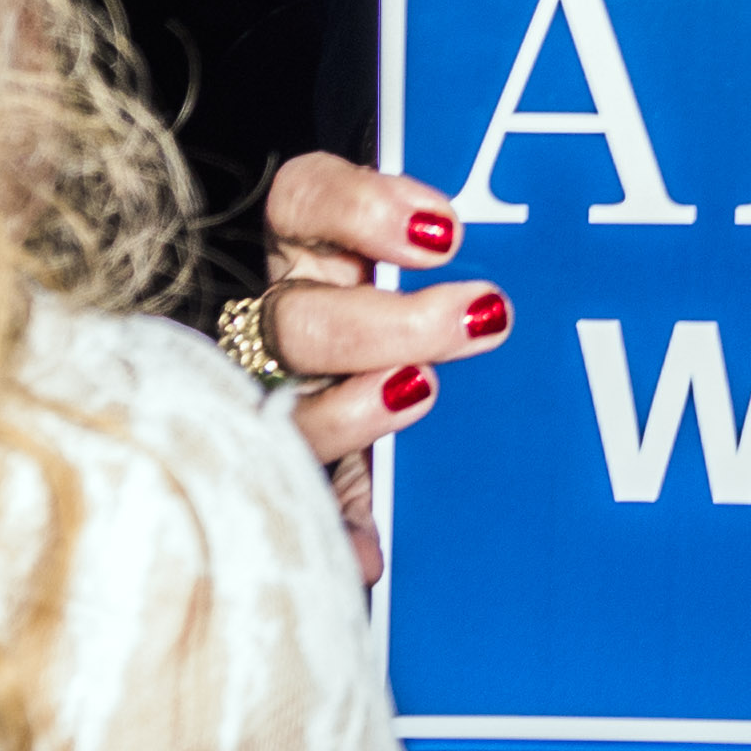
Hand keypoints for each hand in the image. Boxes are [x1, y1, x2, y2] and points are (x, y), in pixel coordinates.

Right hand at [251, 152, 509, 583]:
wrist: (363, 394)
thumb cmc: (401, 307)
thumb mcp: (406, 268)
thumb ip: (422, 253)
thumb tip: (460, 255)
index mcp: (304, 251)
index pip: (301, 202)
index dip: (360, 209)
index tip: (441, 232)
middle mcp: (278, 324)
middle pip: (298, 319)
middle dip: (389, 323)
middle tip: (476, 318)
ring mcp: (274, 402)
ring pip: (287, 408)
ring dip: (354, 411)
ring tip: (421, 397)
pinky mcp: (294, 471)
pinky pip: (304, 499)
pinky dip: (340, 524)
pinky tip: (369, 548)